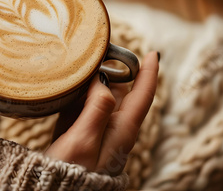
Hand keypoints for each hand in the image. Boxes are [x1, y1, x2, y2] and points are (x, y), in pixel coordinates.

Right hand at [45, 51, 158, 175]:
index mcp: (122, 130)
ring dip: (97, 81)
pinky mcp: (84, 136)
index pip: (143, 96)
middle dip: (115, 71)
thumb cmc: (70, 173)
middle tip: (101, 51)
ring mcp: (99, 133)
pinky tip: (71, 88)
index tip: (153, 53)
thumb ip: (96, 109)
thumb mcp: (83, 140)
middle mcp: (115, 130)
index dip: (149, 73)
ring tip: (84, 65)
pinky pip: (87, 108)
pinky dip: (83, 95)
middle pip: (122, 93)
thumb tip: (103, 82)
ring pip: (103, 98)